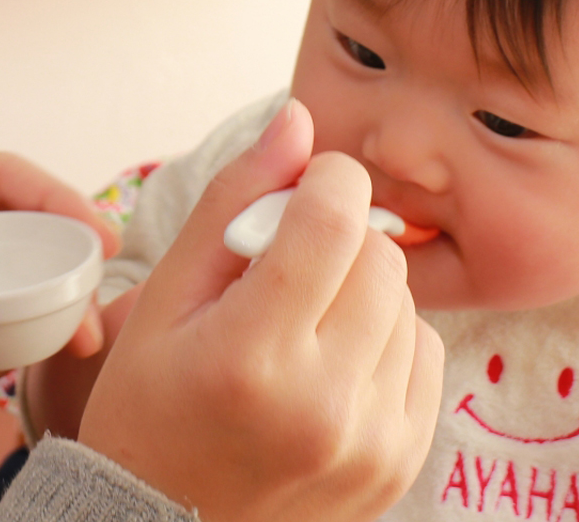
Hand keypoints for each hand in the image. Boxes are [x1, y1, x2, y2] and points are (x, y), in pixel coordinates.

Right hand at [79, 100, 444, 521]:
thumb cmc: (152, 411)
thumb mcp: (166, 300)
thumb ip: (233, 201)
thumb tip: (299, 118)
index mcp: (250, 355)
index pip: (335, 215)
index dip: (322, 181)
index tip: (298, 194)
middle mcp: (323, 402)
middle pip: (380, 253)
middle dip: (338, 239)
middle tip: (285, 274)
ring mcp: (372, 439)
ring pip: (406, 297)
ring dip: (362, 290)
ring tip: (302, 327)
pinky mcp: (402, 459)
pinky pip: (426, 349)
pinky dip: (386, 339)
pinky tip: (332, 363)